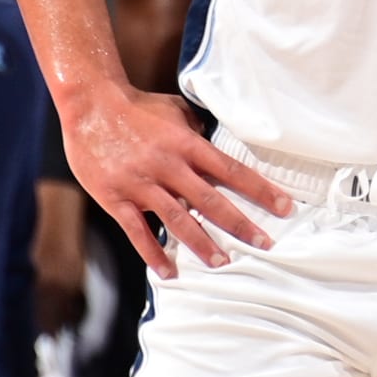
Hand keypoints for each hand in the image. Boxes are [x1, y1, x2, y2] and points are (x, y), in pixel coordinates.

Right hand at [62, 83, 292, 277]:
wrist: (91, 106)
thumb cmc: (138, 107)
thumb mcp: (177, 111)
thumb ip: (199, 131)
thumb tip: (220, 145)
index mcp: (187, 144)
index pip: (233, 171)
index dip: (260, 190)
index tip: (284, 208)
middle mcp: (169, 166)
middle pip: (211, 201)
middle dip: (240, 225)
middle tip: (264, 244)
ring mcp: (142, 185)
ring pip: (179, 220)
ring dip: (202, 244)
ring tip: (223, 263)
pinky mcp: (116, 198)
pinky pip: (137, 232)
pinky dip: (153, 253)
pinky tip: (168, 271)